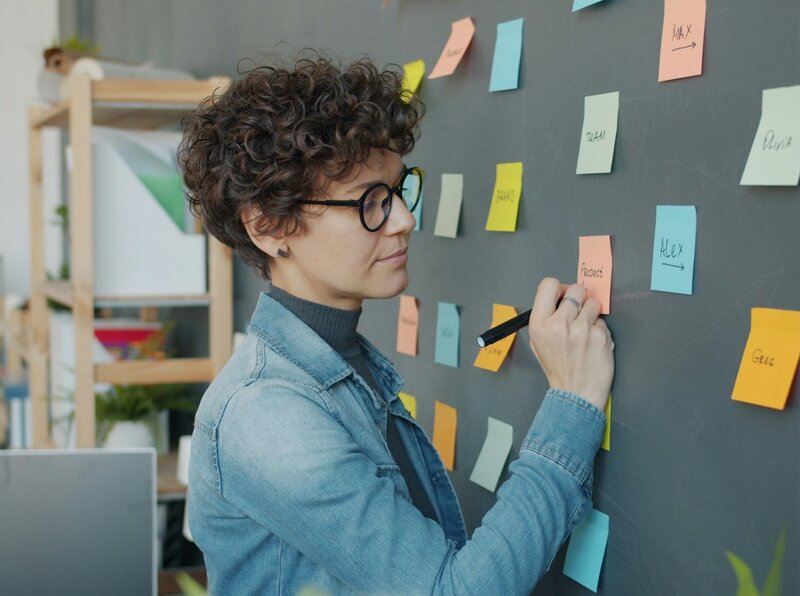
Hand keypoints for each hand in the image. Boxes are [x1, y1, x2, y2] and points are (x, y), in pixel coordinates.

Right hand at [527, 277, 614, 411]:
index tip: (564, 297)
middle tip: (578, 313)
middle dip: (579, 298)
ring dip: (592, 313)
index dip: (559, 288)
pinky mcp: (599, 336)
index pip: (548, 284)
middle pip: (575, 289)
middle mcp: (558, 324)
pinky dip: (600, 330)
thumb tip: (560, 296)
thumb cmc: (558, 368)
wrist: (575, 393)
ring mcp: (580, 329)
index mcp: (539, 323)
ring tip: (586, 330)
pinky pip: (602, 321)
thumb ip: (546, 317)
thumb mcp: (538, 342)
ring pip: (593, 302)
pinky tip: (593, 343)